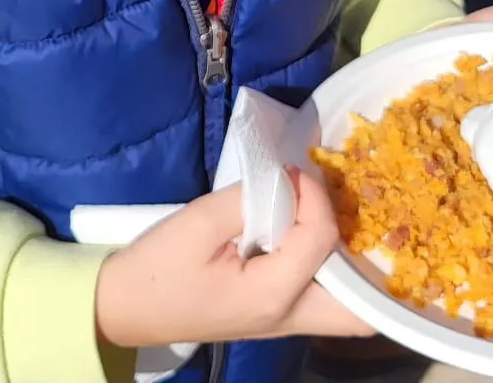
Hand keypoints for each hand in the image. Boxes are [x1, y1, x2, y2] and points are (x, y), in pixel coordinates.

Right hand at [94, 167, 373, 348]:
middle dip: (369, 263)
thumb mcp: (197, 224)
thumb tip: (287, 180)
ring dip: (356, 269)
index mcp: (271, 295)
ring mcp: (283, 323)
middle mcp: (288, 317)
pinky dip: (335, 272)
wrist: (122, 309)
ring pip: (348, 311)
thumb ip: (250, 198)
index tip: (295, 171)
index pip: (322, 239)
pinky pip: (326, 300)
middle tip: (353, 215)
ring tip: (343, 224)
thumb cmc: (155, 271)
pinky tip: (319, 237)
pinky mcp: (274, 315)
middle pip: (362, 310)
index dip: (317, 196)